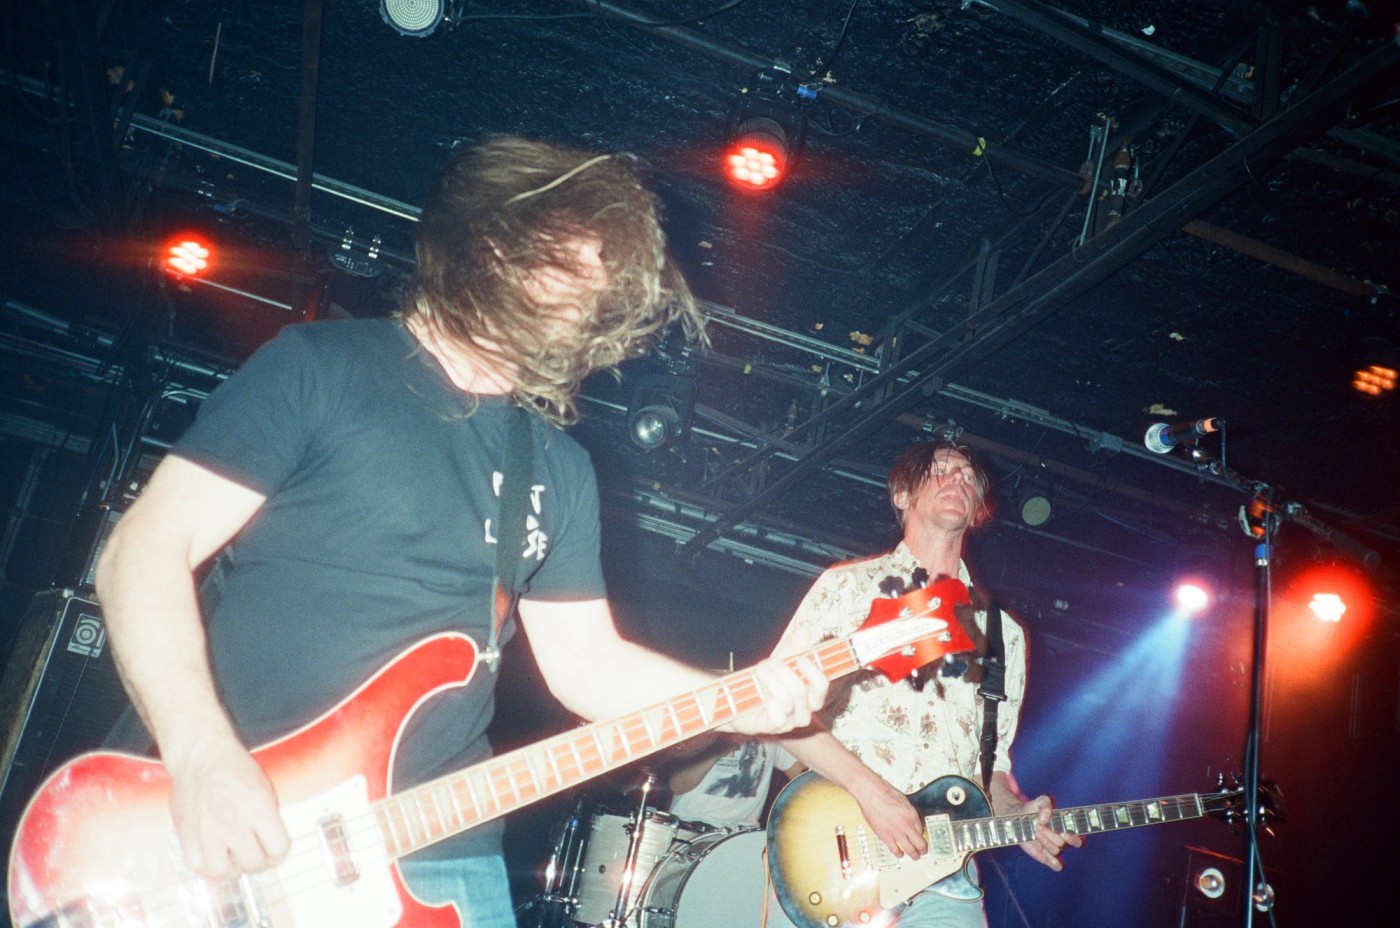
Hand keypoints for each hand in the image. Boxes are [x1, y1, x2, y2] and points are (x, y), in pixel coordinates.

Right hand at [166, 736, 290, 880]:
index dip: (279, 853)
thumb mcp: (264, 787)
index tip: (274, 852)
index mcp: (258, 808)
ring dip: (232, 868)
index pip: (278, 848)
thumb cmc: (233, 767)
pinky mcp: (187, 834)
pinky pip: (198, 865)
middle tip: (255, 855)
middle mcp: (233, 822)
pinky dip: (207, 865)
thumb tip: (271, 845)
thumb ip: (269, 818)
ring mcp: (208, 831)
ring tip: (233, 857)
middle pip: (253, 863)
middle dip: (258, 862)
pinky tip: (213, 854)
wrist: (201, 755)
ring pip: (224, 871)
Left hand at [729, 655, 827, 736]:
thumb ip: (794, 646)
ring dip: (771, 681)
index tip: (799, 658)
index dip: (813, 671)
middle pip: (802, 691)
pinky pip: (777, 717)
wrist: (741, 699)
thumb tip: (804, 627)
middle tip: (770, 661)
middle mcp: (805, 710)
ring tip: (760, 671)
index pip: (822, 685)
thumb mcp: (781, 660)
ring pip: (788, 701)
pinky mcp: (775, 729)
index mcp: (812, 694)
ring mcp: (791, 722)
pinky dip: (768, 702)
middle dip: (783, 672)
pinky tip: (761, 696)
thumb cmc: (768, 680)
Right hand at [855, 778, 927, 858]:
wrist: (871, 793)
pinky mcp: (885, 836)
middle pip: (920, 844)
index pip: (921, 830)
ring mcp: (896, 832)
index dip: (920, 834)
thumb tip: (911, 820)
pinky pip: (895, 850)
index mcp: (912, 815)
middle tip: (923, 852)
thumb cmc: (884, 792)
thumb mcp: (903, 800)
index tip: (919, 836)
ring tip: (915, 857)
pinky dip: (899, 854)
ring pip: (910, 850)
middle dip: (923, 849)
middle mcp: (906, 825)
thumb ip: (908, 812)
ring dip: (914, 855)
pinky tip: (899, 854)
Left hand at [1013, 794, 1082, 870]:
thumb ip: (1045, 803)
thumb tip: (1045, 818)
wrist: (1019, 818)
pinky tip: (1046, 855)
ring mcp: (1055, 849)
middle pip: (1063, 844)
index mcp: (1066, 828)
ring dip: (1045, 842)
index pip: (1079, 839)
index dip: (1073, 838)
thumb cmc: (1033, 809)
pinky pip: (1057, 866)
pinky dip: (1055, 863)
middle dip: (1050, 835)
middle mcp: (1063, 841)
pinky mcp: (1046, 857)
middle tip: (1039, 827)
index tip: (1062, 833)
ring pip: (1056, 851)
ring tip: (1036, 832)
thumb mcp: (1039, 801)